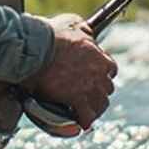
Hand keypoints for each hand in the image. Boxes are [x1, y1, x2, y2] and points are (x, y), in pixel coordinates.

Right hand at [23, 14, 117, 130]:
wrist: (36, 48)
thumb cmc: (51, 35)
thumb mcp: (73, 25)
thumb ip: (83, 31)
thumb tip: (86, 29)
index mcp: (99, 56)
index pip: (111, 69)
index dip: (103, 75)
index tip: (95, 77)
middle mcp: (99, 72)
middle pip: (107, 88)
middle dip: (99, 92)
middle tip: (89, 96)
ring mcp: (90, 87)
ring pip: (101, 104)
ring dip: (95, 108)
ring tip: (88, 112)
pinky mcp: (77, 99)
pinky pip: (86, 116)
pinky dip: (84, 120)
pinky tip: (82, 123)